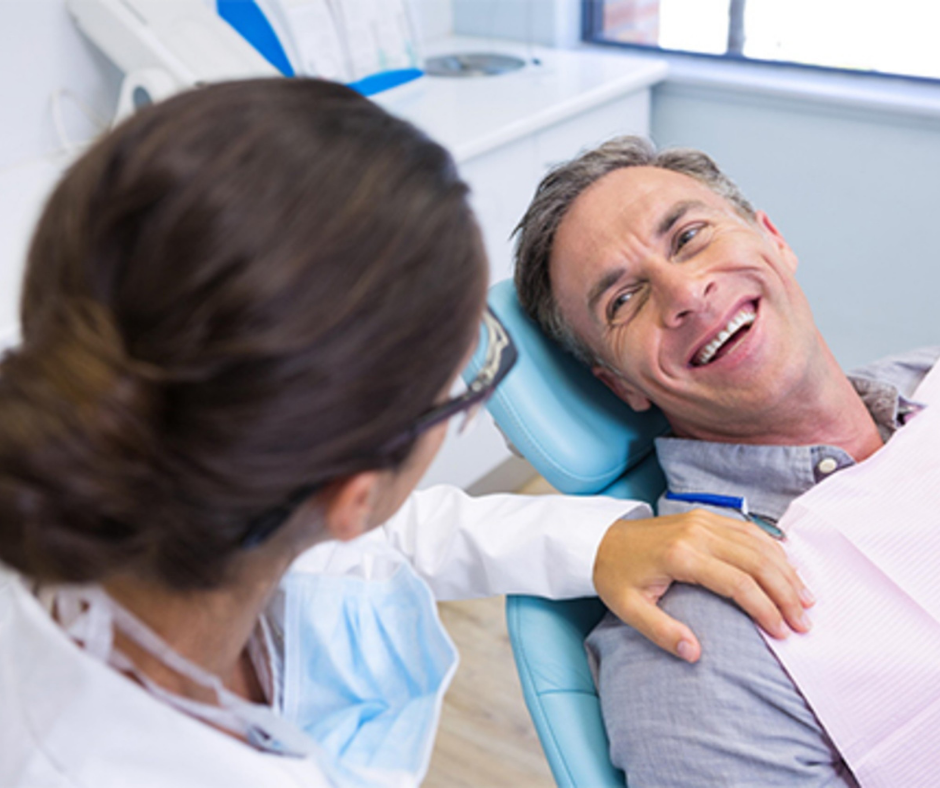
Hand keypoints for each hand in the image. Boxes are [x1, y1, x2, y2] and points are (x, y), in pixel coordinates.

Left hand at [592, 509, 813, 662]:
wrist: (600, 539)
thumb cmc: (615, 576)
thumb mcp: (628, 609)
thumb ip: (661, 631)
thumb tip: (694, 653)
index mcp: (680, 556)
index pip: (737, 583)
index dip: (765, 608)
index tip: (782, 632)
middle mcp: (697, 533)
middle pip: (756, 561)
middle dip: (786, 593)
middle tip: (805, 622)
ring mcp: (703, 521)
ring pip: (758, 543)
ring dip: (786, 571)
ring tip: (806, 599)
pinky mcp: (706, 516)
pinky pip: (748, 529)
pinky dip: (773, 548)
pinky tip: (788, 568)